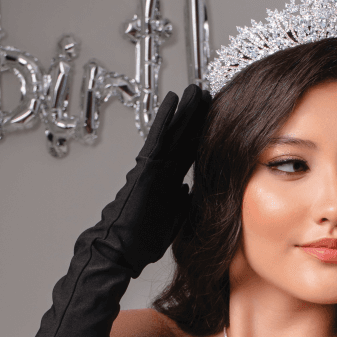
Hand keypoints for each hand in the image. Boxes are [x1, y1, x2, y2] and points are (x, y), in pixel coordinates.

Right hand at [116, 84, 210, 271]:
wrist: (121, 248)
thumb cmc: (140, 239)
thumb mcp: (172, 218)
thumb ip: (182, 202)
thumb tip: (191, 190)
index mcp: (168, 182)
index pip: (189, 151)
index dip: (202, 133)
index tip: (215, 117)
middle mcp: (161, 169)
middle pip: (182, 136)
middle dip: (196, 115)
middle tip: (207, 93)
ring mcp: (153, 166)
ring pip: (172, 131)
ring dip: (185, 109)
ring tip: (195, 89)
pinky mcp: (146, 167)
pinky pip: (157, 137)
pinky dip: (165, 118)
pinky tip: (172, 101)